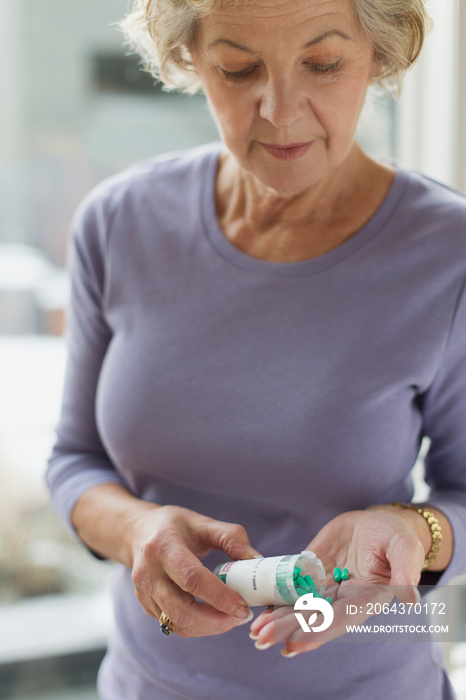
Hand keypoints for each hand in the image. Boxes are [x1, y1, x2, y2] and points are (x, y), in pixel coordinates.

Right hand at [130, 504, 260, 636]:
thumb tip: (256, 560)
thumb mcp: (203, 523)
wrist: (138, 532)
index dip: (219, 596)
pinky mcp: (146, 606)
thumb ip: (231, 538)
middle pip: (182, 610)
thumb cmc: (174, 526)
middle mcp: (148, 573)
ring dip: (209, 627)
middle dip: (216, 621)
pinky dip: (198, 626)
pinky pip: (173, 625)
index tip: (243, 605)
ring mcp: (144, 592)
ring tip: (231, 618)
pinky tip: (213, 616)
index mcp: (163, 547)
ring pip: (177, 624)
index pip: (191, 579)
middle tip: (241, 616)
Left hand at [250, 507, 424, 654]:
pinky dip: (277, 596)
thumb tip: (410, 599)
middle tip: (261, 637)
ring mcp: (325, 586)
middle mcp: (342, 598)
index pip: (338, 620)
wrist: (378, 523)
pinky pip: (293, 586)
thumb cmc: (395, 536)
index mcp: (364, 599)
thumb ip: (405, 571)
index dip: (316, 632)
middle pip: (313, 618)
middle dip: (287, 628)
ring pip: (299, 606)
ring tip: (256, 629)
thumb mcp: (404, 548)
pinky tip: (260, 605)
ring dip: (278, 619)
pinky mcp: (313, 570)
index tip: (294, 643)